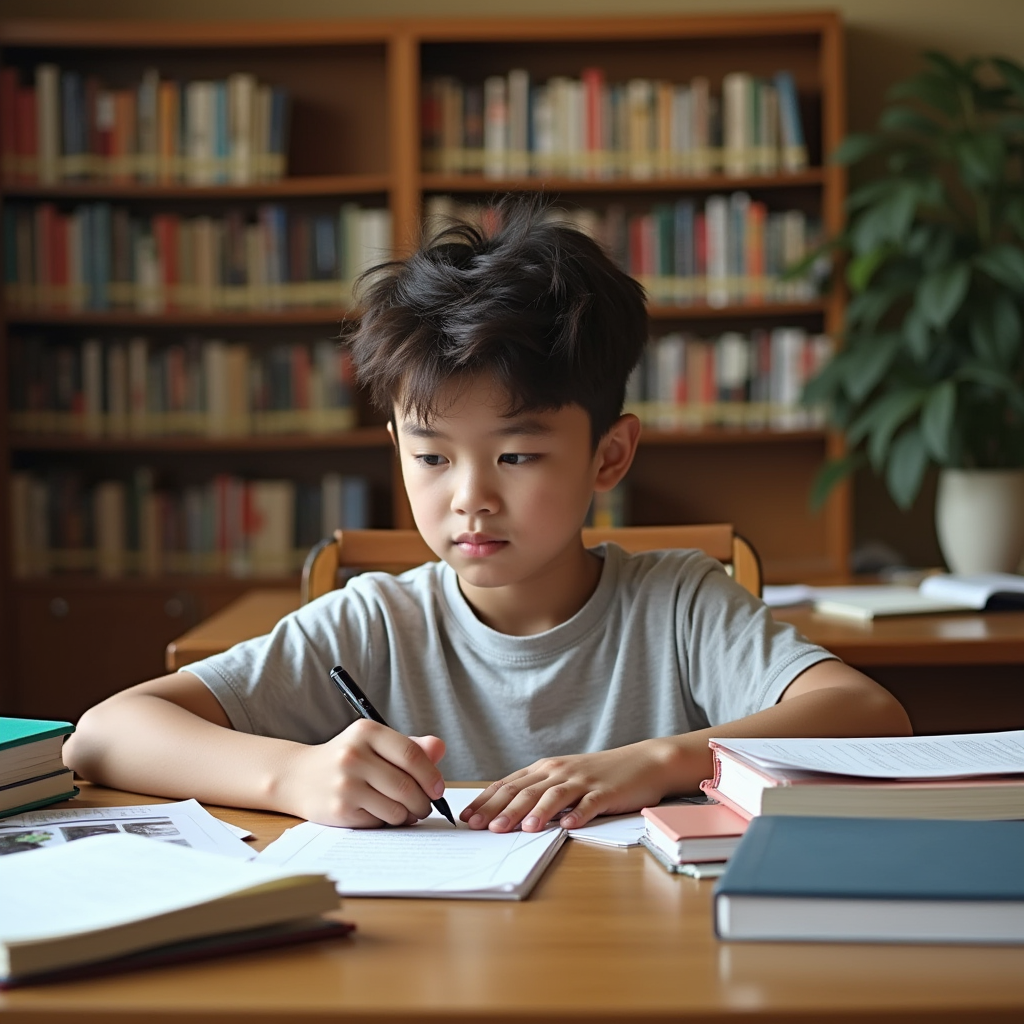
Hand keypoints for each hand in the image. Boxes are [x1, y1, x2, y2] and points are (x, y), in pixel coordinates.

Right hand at [279, 719, 446, 827]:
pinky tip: (382, 813)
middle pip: (406, 785)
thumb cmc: (348, 759)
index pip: (411, 754)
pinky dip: (388, 822)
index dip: (431, 775)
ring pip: (396, 808)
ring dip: (409, 815)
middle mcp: (353, 755)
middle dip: (423, 801)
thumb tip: (440, 749)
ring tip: (407, 811)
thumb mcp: (375, 743)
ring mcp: (345, 784)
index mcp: (366, 732)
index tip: (438, 789)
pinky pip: (379, 822)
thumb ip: (410, 746)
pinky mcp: (339, 810)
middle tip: (425, 806)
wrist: (299, 777)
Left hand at [460, 739, 678, 832]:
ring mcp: (583, 781)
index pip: (509, 784)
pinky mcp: (605, 792)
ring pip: (553, 796)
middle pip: (525, 791)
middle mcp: (559, 772)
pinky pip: (589, 804)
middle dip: (501, 809)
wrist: (642, 762)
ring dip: (535, 812)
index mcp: (545, 769)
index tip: (467, 818)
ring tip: (519, 829)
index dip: (487, 801)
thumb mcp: (563, 778)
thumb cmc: (598, 774)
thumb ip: (538, 792)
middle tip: (482, 827)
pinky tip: (567, 827)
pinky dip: (577, 815)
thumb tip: (505, 814)